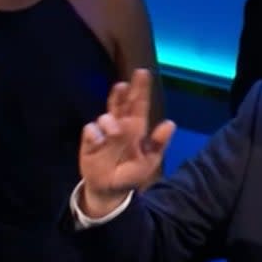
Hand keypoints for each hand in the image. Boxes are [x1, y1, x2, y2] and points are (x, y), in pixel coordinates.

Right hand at [79, 69, 175, 215]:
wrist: (111, 189)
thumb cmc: (132, 172)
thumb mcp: (149, 161)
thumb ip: (158, 143)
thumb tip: (171, 123)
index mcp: (136, 128)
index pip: (139, 104)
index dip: (141, 89)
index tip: (143, 73)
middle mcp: (120, 125)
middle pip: (121, 103)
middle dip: (123, 92)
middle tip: (124, 84)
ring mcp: (103, 132)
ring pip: (105, 116)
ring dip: (110, 122)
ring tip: (115, 133)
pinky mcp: (90, 141)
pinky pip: (91, 130)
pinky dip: (95, 134)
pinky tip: (98, 141)